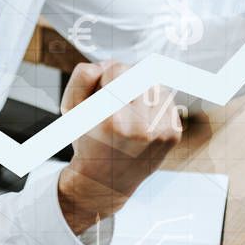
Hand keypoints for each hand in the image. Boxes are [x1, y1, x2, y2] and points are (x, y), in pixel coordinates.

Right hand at [57, 61, 182, 233]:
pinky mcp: (173, 134)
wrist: (107, 181)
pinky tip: (141, 120)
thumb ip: (83, 77)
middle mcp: (141, 127)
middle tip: (115, 99)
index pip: (117, 69)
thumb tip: (109, 63)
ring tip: (128, 111)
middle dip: (125, 80)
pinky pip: (166, 100)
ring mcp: (161, 131)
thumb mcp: (71, 110)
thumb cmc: (87, 141)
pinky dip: (153, 104)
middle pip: (139, 72)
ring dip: (141, 90)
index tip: (101, 92)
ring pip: (155, 83)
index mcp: (112, 120)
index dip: (105, 76)